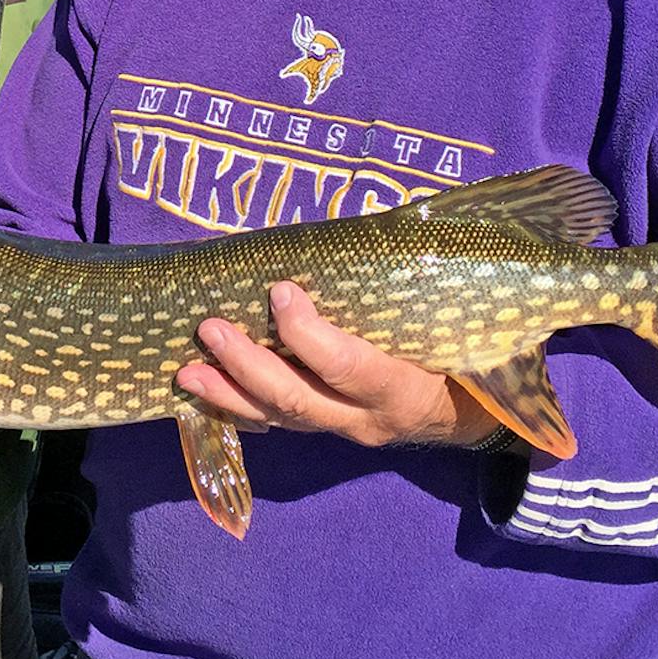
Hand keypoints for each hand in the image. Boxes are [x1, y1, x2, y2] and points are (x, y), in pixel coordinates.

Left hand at [175, 282, 494, 448]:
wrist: (471, 413)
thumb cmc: (462, 350)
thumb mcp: (449, 324)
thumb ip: (414, 289)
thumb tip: (378, 227)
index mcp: (405, 388)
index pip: (349, 368)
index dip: (309, 335)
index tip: (280, 291)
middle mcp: (368, 420)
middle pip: (299, 400)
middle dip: (248, 366)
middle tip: (210, 328)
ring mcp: (342, 430)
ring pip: (279, 419)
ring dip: (228, 392)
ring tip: (186, 370)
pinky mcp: (323, 431)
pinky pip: (276, 424)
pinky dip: (237, 407)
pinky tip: (202, 392)